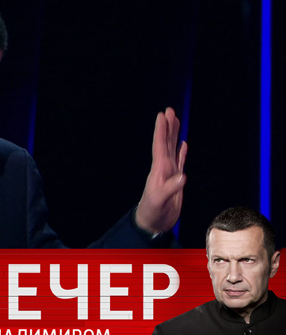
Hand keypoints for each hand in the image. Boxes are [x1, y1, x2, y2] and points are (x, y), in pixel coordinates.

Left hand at [135, 107, 187, 233]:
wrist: (153, 224)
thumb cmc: (152, 213)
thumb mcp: (160, 201)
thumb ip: (170, 189)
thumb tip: (182, 177)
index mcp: (159, 170)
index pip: (160, 145)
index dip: (161, 130)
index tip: (163, 115)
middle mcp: (163, 168)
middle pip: (166, 143)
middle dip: (168, 127)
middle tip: (169, 110)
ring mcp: (169, 173)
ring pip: (172, 149)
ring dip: (174, 135)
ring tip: (175, 121)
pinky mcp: (175, 181)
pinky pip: (179, 162)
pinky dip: (181, 152)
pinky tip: (182, 144)